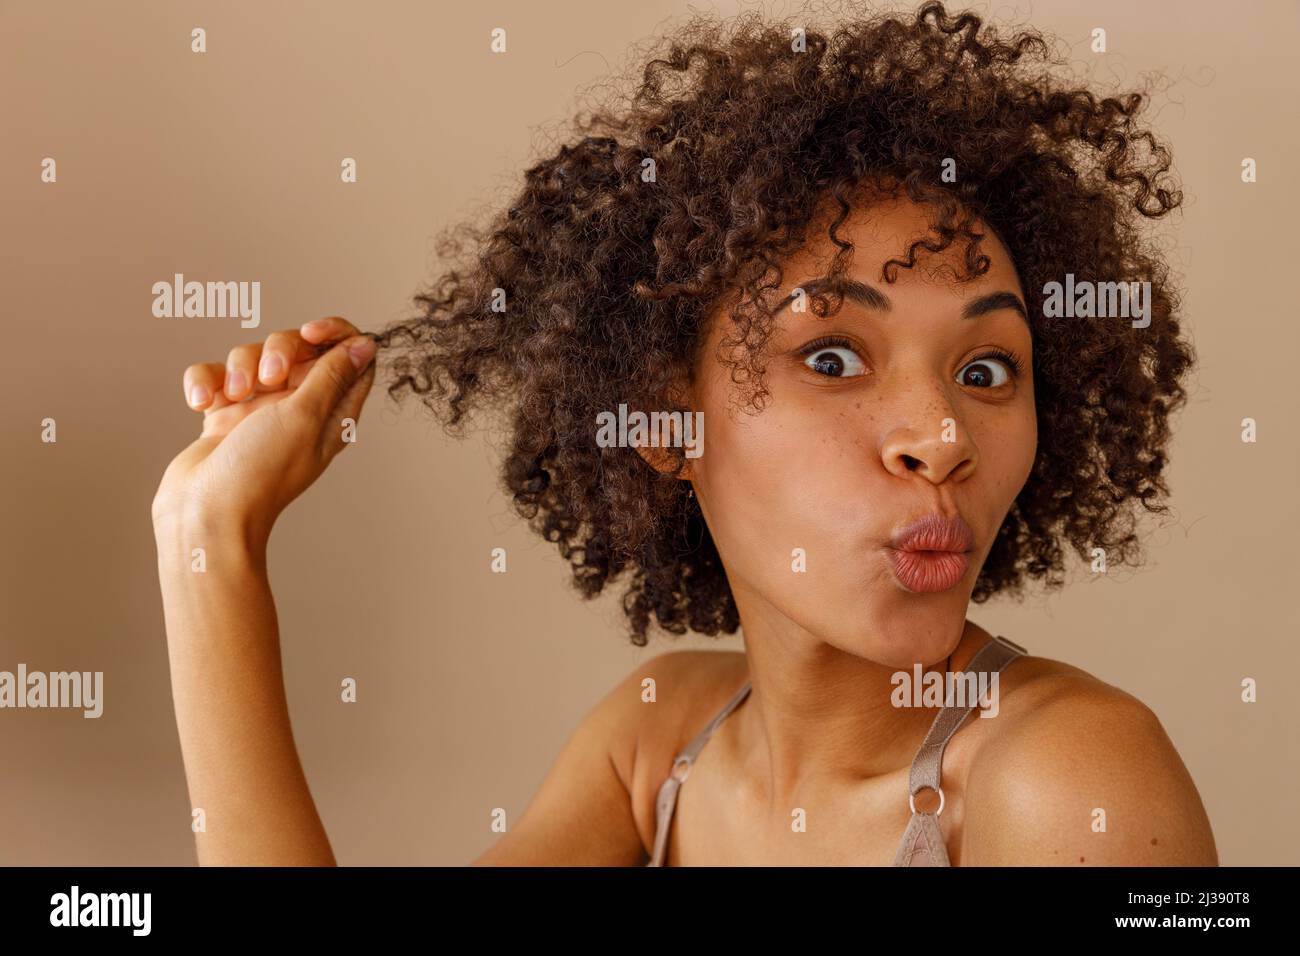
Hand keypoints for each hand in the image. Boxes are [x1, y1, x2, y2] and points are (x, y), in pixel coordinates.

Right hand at [151, 317, 376, 547]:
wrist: (205, 513)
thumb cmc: (261, 471)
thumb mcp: (305, 417)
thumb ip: (332, 376)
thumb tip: (365, 345)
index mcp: (333, 411)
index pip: (350, 357)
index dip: (336, 334)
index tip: (311, 333)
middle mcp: (299, 408)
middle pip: (298, 347)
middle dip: (279, 350)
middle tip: (269, 378)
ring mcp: (259, 410)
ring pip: (252, 356)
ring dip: (238, 368)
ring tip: (233, 398)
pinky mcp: (223, 414)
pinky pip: (214, 375)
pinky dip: (205, 382)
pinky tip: (200, 404)